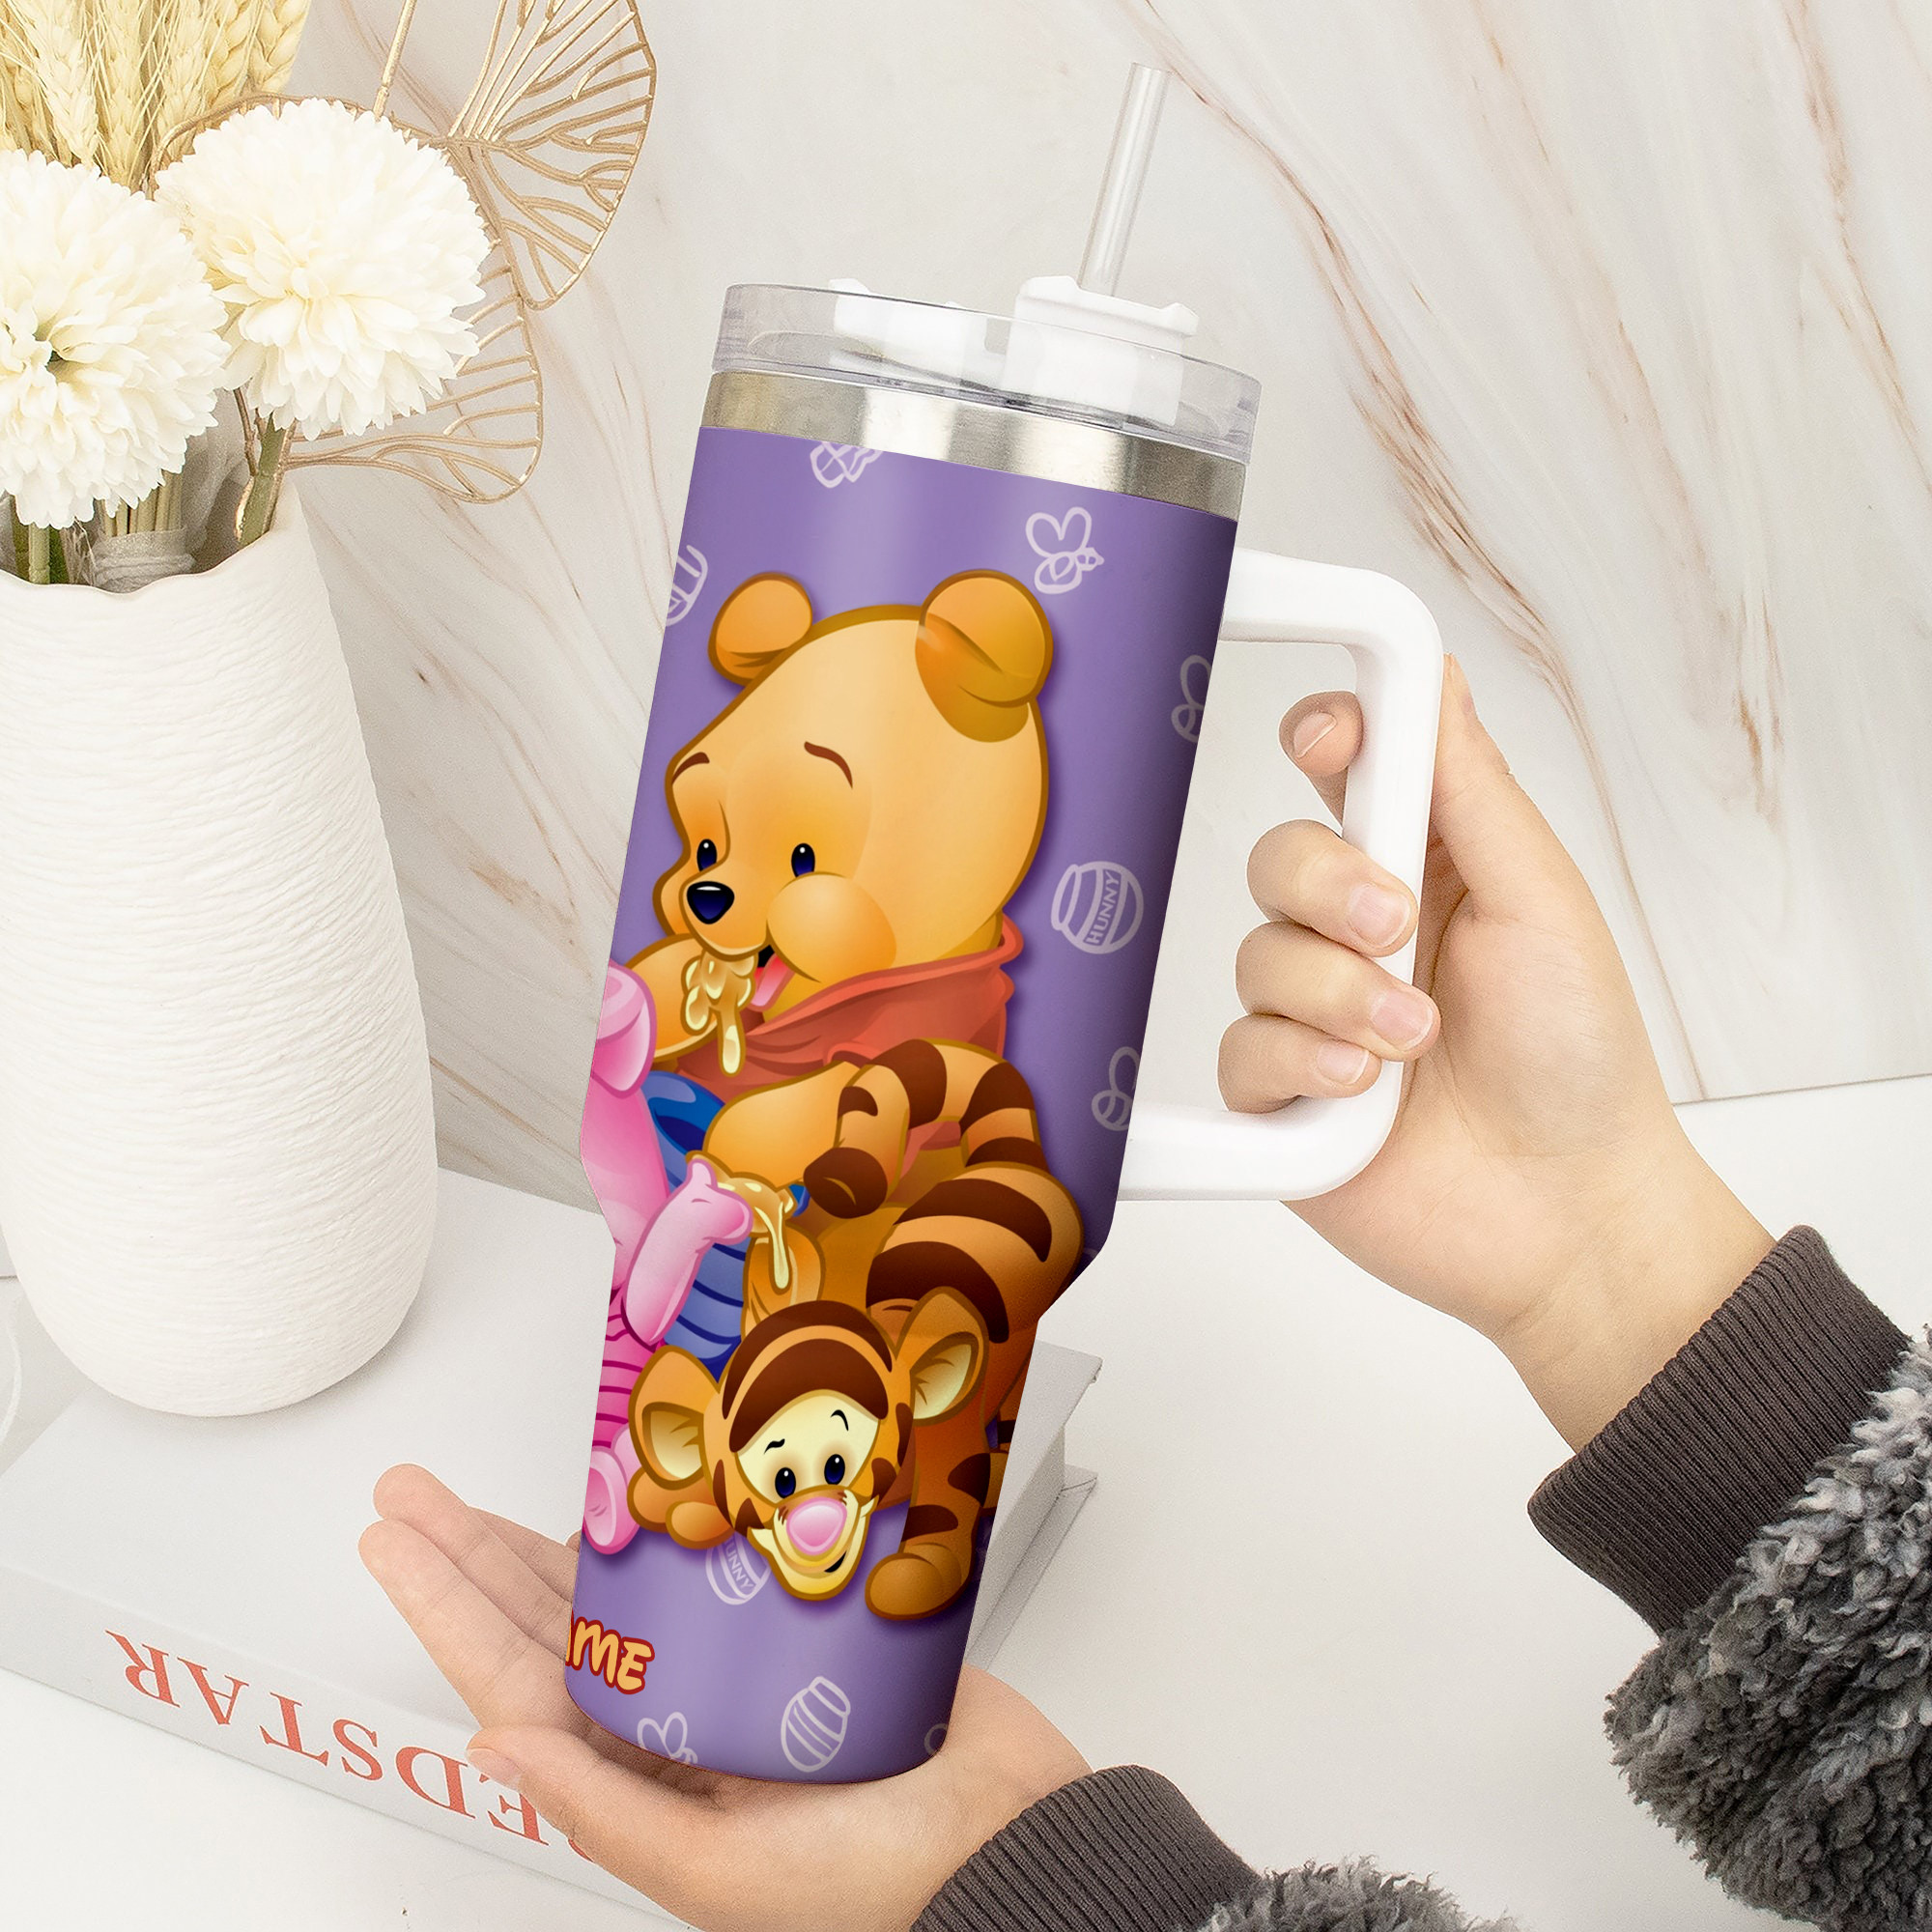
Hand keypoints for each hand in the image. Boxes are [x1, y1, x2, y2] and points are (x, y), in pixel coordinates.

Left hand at [359, 1465, 1086, 1931]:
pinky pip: (721, 1557)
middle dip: (475, 1552)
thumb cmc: (872, 1886)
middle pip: (549, 1617)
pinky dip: (682, 1516)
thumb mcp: (716, 1867)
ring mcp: (737, 1664)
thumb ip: (604, 1807)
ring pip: (623, 1582)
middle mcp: (676, 1715)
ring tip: (489, 1482)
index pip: (516, 1679)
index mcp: (642, 1777)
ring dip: (558, 1528)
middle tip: (413, 1491)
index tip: (395, 1541)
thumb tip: (495, 1743)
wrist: (1012, 1840)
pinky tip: (649, 1478)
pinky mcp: (802, 1621)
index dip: (448, 1606)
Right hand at [1219, 659, 1770, 1445]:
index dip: (1325, 736)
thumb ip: (1469, 789)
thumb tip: (1427, 673)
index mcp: (1431, 867)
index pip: (1348, 769)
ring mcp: (1313, 1016)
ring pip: (1255, 954)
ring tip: (1412, 1044)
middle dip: (1329, 886)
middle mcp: (1361, 934)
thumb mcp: (1538, 901)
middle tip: (1397, 932)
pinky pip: (1239, 1048)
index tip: (1330, 740)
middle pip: (1279, 855)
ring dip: (1337, 995)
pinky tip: (1362, 1093)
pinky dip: (1300, 1062)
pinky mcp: (1278, 1095)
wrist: (1567, 1214)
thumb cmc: (1579, 1059)